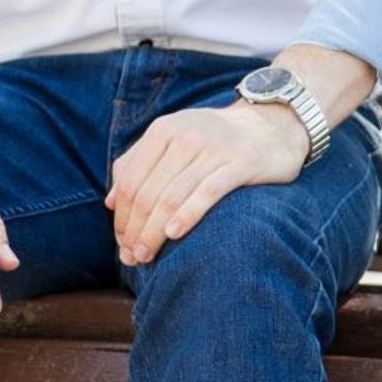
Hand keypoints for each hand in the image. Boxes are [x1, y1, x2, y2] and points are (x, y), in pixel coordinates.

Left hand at [107, 93, 307, 264]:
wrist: (273, 124)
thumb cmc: (216, 140)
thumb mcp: (174, 140)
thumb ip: (139, 164)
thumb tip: (109, 202)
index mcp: (163, 130)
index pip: (130, 180)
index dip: (121, 216)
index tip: (121, 242)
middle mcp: (185, 136)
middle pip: (147, 192)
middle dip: (135, 230)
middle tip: (131, 257)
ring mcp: (214, 148)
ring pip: (172, 197)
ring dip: (154, 232)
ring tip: (146, 255)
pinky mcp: (241, 163)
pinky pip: (207, 193)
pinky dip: (186, 215)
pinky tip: (174, 234)